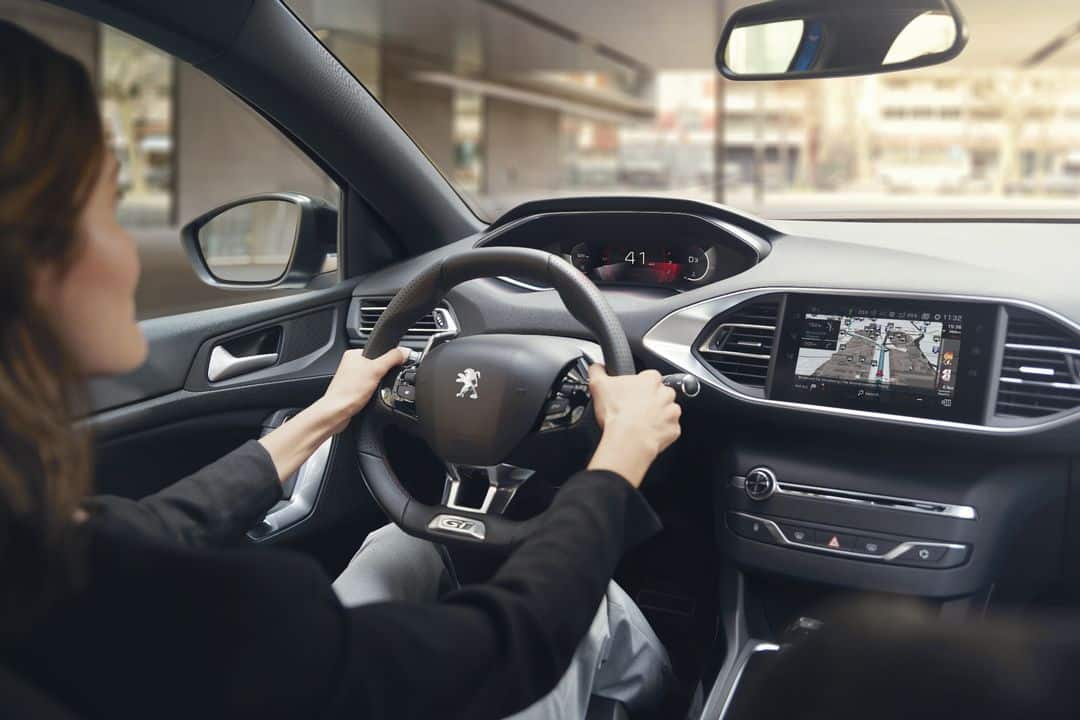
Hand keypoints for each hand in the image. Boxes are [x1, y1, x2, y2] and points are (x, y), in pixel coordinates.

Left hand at [317, 347, 408, 431]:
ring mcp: (352, 378)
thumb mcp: (376, 370)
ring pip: (375, 378)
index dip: (388, 359)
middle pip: (378, 365)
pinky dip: (374, 393)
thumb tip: (405, 352)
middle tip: (381, 381)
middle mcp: (351, 365)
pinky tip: (371, 397)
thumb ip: (392, 358)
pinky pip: (370, 388)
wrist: (337, 413)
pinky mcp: (354, 390)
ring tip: (374, 390)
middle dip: (383, 374)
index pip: (379, 350)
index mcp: (354, 354)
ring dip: (379, 385)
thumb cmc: (349, 392)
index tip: (394, 366)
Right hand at [586, 365, 681, 487]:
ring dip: (657, 416)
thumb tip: (596, 367)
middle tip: (634, 410)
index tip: (630, 394)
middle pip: (660, 394)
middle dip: (650, 401)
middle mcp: (666, 394)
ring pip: (667, 411)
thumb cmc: (617, 413)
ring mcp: (672, 412)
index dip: (638, 386)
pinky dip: (660, 432)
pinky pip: (669, 429)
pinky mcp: (674, 430)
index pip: (649, 376)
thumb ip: (597, 371)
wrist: (628, 440)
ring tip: (640, 424)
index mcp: (651, 379)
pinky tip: (646, 434)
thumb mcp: (598, 385)